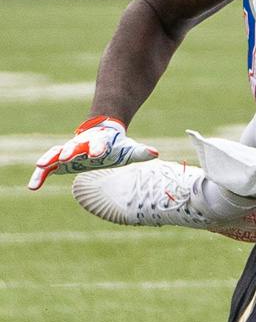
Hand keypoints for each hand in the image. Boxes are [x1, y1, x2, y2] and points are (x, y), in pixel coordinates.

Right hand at [31, 116, 156, 190]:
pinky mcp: (60, 161)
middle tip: (67, 157)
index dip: (99, 148)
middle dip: (71, 150)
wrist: (101, 134)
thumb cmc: (116, 145)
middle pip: (75, 146)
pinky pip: (48, 168)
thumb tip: (155, 153)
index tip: (98, 154)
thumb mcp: (129, 149)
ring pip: (56, 153)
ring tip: (41, 167)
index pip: (100, 144)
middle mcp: (82, 144)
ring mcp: (69, 151)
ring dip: (49, 159)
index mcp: (100, 141)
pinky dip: (40, 176)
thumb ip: (141, 152)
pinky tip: (33, 187)